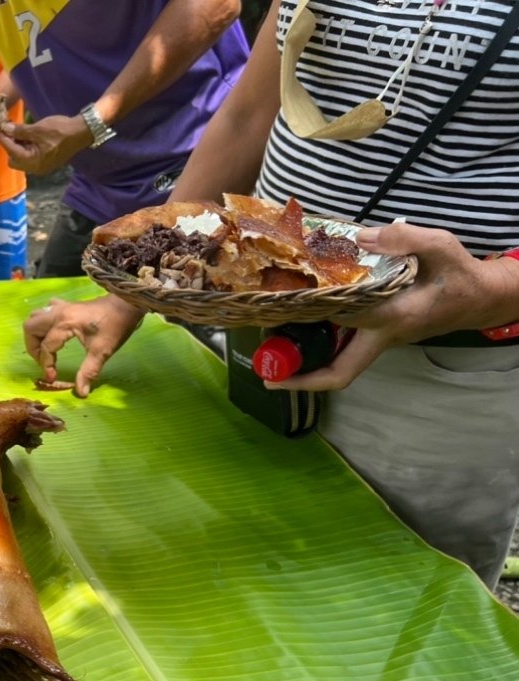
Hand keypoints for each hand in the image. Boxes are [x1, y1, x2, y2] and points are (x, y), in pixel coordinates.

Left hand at [0, 113, 90, 174]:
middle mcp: (35, 168)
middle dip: (8, 145)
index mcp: (32, 161)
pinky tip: (27, 136)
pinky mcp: (45, 163)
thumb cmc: (60, 130)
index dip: (2, 138)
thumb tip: (4, 128)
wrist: (81, 133)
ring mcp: (40, 167)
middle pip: (12, 159)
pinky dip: (25, 148)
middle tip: (9, 130)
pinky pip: (29, 158)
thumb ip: (19, 131)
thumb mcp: (38, 129)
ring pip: (20, 159)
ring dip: (17, 146)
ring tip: (18, 131)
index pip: (10, 150)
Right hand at [23, 294, 145, 396]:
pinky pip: (45, 312)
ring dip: (35, 335)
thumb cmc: (115, 326)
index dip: (47, 365)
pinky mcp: (66, 305)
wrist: (126, 304)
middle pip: (31, 328)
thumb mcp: (102, 351)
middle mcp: (58, 313)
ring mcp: (61, 307)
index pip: (46, 347)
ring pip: (35, 318)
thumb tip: (81, 393)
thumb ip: (89, 372)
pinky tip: (53, 333)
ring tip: (45, 349)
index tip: (53, 377)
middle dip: (33, 348)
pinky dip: (43, 324)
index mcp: (65, 323)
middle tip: (44, 361)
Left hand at [270, 223, 515, 391]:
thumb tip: (358, 237)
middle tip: (264, 374)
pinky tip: (293, 333)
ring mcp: (379, 342)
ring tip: (268, 356)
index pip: (343, 320)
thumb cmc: (460, 274)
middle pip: (339, 371)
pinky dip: (318, 348)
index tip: (279, 310)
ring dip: (305, 368)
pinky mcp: (377, 338)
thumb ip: (404, 238)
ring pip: (339, 366)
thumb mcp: (441, 246)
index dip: (310, 315)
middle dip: (301, 378)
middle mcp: (382, 337)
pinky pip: (343, 351)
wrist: (480, 298)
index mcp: (394, 316)